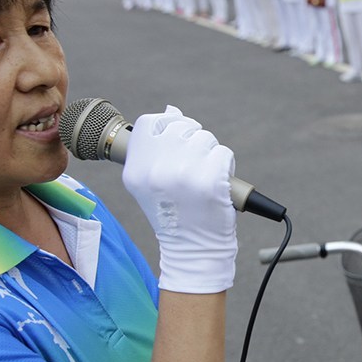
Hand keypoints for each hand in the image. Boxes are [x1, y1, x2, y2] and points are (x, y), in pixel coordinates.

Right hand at [122, 106, 237, 293]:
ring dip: (211, 154)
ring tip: (205, 177)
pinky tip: (218, 184)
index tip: (179, 142)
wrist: (192, 250)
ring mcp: (183, 174)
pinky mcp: (210, 180)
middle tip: (195, 166)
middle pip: (182, 127)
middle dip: (194, 141)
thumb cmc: (175, 213)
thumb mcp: (151, 183)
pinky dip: (226, 166)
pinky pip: (223, 153)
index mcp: (135, 170)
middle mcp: (155, 170)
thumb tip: (172, 111)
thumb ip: (156, 148)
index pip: (151, 123)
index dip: (170, 125)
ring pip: (205, 138)